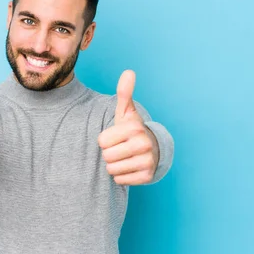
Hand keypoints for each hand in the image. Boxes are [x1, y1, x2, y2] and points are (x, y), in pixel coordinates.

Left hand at [98, 70, 158, 184]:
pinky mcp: (147, 177)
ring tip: (125, 157)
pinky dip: (122, 176)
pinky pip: (120, 180)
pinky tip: (130, 166)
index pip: (101, 141)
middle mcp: (143, 145)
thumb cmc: (131, 130)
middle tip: (121, 148)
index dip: (105, 140)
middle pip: (106, 156)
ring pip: (111, 170)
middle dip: (110, 153)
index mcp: (134, 128)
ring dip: (115, 165)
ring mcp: (147, 162)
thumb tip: (128, 72)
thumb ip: (124, 93)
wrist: (152, 149)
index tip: (116, 137)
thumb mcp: (126, 112)